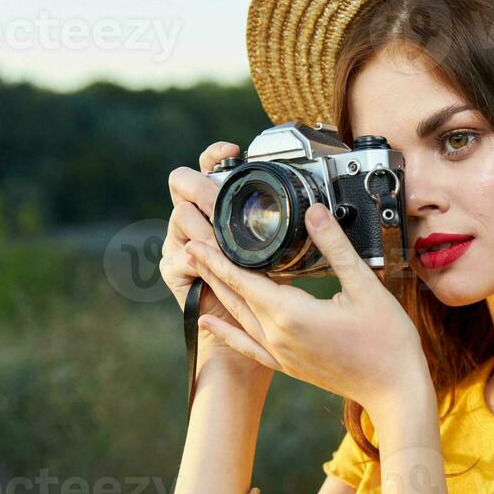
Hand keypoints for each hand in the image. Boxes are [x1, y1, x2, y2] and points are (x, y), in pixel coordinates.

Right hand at [160, 140, 277, 377]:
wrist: (252, 343)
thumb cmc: (277, 298)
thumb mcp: (292, 256)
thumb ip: (296, 231)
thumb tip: (318, 207)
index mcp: (223, 211)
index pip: (211, 168)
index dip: (216, 155)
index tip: (233, 149)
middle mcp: (197, 222)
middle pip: (183, 184)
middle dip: (202, 189)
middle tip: (221, 198)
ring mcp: (181, 245)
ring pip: (179, 217)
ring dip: (200, 224)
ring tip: (220, 232)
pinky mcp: (175, 272)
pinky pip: (178, 257)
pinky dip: (196, 257)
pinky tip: (209, 257)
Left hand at [185, 202, 426, 411]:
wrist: (394, 389)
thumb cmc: (386, 341)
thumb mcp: (364, 286)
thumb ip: (334, 246)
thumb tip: (314, 211)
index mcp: (292, 314)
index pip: (243, 278)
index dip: (217, 258)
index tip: (195, 239)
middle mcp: (277, 335)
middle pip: (233, 296)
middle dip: (210, 269)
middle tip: (188, 244)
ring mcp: (280, 353)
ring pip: (237, 317)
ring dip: (216, 292)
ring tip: (197, 271)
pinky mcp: (288, 366)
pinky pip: (247, 346)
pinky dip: (225, 333)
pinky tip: (206, 324)